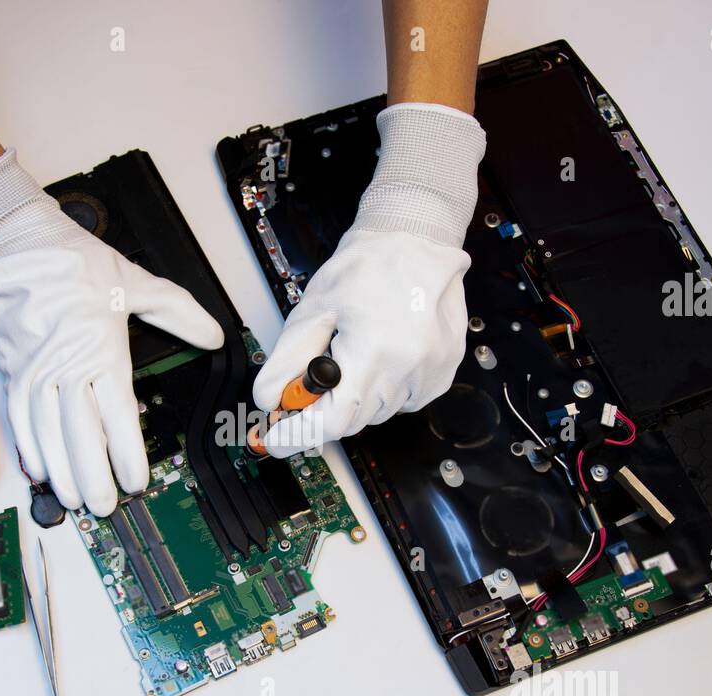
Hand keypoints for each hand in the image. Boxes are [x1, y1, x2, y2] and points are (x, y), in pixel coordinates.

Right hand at [0, 151, 222, 514]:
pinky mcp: (12, 371)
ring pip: (46, 433)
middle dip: (93, 475)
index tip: (136, 479)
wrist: (19, 242)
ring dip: (61, 471)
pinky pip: (18, 418)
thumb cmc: (74, 262)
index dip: (126, 452)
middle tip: (104, 504)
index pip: (117, 414)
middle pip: (79, 433)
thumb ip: (178, 312)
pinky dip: (27, 449)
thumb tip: (213, 334)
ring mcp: (34, 371)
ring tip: (75, 498)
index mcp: (99, 348)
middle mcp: (64, 365)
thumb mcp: (137, 282)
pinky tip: (40, 472)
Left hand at [252, 102, 485, 456]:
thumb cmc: (366, 268)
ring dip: (356, 395)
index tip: (277, 439)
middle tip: (309, 382)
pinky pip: (401, 400)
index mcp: (375, 352)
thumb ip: (287, 362)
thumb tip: (269, 402)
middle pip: (353, 420)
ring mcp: (431, 374)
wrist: (415, 241)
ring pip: (376, 412)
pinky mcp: (442, 374)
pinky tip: (380, 353)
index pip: (333, 422)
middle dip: (324, 408)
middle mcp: (409, 368)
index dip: (300, 433)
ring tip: (355, 349)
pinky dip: (382, 387)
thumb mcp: (312, 310)